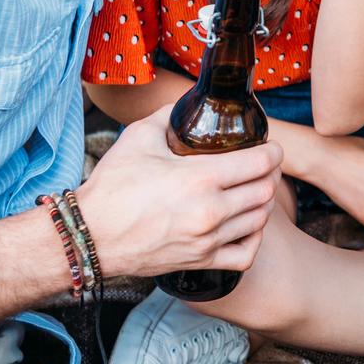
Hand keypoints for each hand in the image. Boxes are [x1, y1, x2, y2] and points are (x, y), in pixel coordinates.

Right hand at [76, 113, 283, 277]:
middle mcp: (210, 211)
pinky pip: (245, 255)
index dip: (273, 152)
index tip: (271, 147)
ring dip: (264, 203)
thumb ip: (168, 115)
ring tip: (256, 191)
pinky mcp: (200, 261)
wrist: (90, 236)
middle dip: (271, 175)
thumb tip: (186, 103)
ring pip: (260, 221)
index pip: (260, 163)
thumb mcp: (138, 137)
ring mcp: (207, 240)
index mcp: (199, 178)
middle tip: (265, 166)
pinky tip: (247, 227)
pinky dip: (254, 239)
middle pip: (265, 191)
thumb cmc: (112, 187)